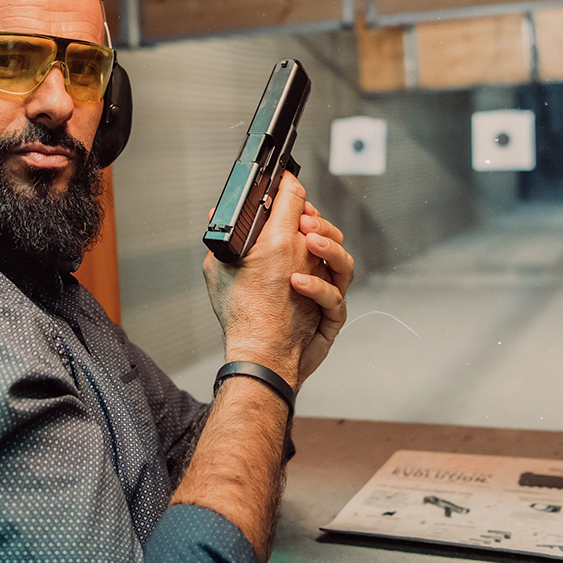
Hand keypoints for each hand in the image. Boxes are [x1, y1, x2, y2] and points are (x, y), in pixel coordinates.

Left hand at [202, 172, 351, 389]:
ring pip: (343, 263)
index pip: (307, 223)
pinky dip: (319, 288)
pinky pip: (337, 298)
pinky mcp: (330, 318)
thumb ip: (232, 235)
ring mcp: (322, 295)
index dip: (305, 209)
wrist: (256, 359)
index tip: (298, 202)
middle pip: (332, 238)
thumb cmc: (245, 315)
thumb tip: (219, 207)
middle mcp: (309, 272)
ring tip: (309, 243)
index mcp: (289, 257)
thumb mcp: (232, 264)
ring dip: (329, 248)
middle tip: (306, 223)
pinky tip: (298, 283)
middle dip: (321, 225)